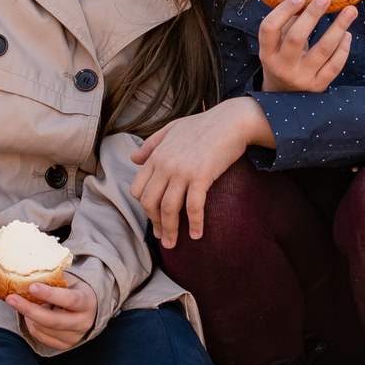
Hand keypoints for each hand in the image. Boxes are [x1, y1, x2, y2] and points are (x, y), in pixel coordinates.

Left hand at [7, 275, 96, 352]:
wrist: (88, 311)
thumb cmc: (74, 290)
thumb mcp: (70, 280)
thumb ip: (53, 278)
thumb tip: (28, 274)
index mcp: (87, 302)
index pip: (69, 299)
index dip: (49, 294)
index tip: (31, 287)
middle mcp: (83, 322)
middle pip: (52, 320)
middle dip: (28, 309)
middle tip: (10, 298)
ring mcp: (74, 337)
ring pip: (42, 329)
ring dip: (28, 315)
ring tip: (25, 303)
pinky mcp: (64, 345)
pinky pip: (39, 336)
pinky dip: (31, 324)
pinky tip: (32, 314)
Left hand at [131, 97, 262, 247]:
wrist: (231, 121)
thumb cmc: (203, 125)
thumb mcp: (171, 129)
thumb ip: (151, 145)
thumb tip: (133, 159)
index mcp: (156, 156)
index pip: (138, 189)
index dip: (144, 208)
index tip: (153, 218)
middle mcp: (165, 165)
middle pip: (150, 203)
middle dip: (155, 224)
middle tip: (163, 237)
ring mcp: (182, 171)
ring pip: (168, 209)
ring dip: (170, 230)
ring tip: (173, 243)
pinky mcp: (201, 177)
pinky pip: (193, 207)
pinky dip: (195, 224)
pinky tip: (197, 235)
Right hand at [258, 0, 357, 92]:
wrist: (284, 97)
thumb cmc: (282, 61)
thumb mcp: (277, 45)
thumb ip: (288, 22)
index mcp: (267, 53)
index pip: (269, 29)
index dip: (283, 11)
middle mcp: (282, 67)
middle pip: (296, 37)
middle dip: (312, 15)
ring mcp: (301, 78)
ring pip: (322, 50)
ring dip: (338, 27)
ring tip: (350, 10)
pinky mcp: (318, 86)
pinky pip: (334, 66)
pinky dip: (343, 49)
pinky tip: (347, 34)